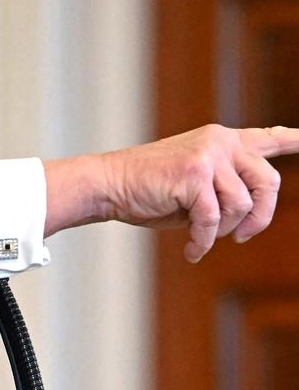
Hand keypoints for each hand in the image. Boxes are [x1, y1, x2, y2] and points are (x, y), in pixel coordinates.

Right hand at [44, 125, 298, 262]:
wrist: (109, 184)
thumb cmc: (148, 189)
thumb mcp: (194, 185)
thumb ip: (225, 188)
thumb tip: (251, 219)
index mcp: (221, 141)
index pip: (267, 139)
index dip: (293, 140)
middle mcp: (219, 141)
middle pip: (268, 182)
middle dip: (260, 217)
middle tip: (242, 236)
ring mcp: (207, 155)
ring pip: (241, 205)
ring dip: (225, 230)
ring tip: (203, 237)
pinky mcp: (194, 174)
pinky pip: (213, 219)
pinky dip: (204, 240)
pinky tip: (192, 250)